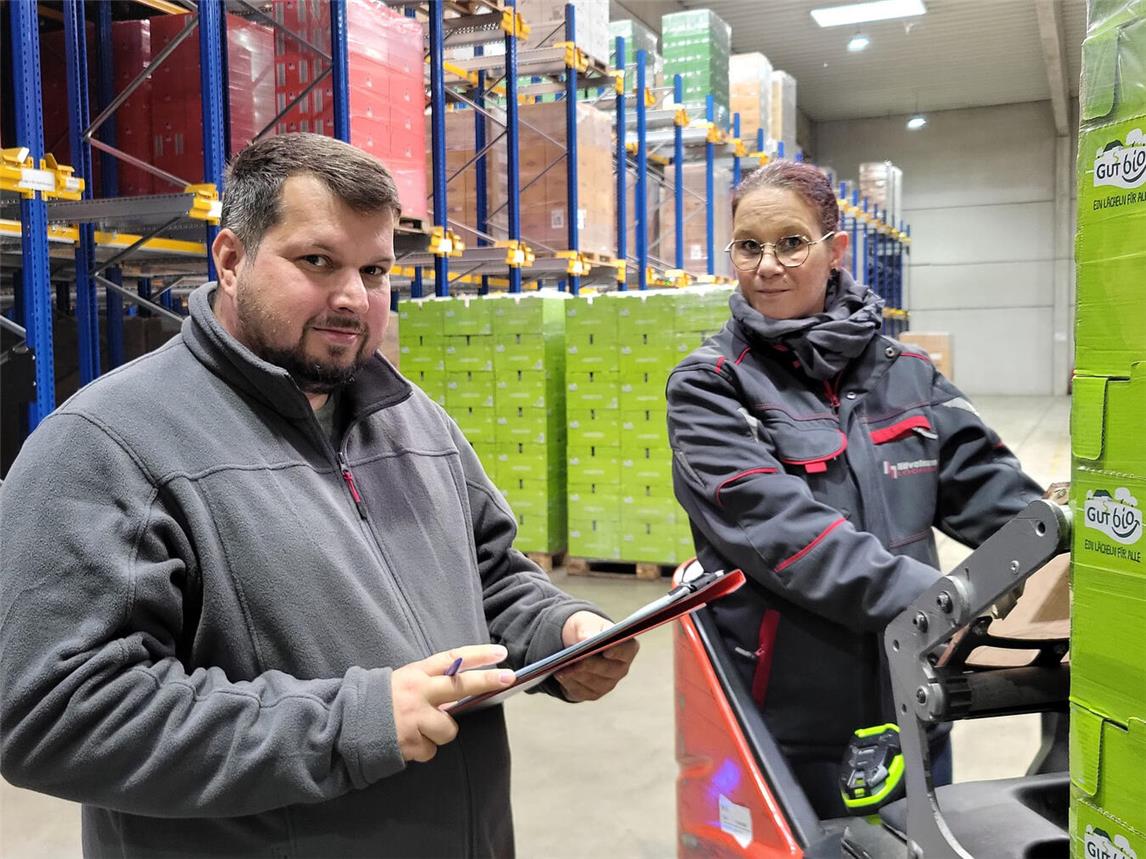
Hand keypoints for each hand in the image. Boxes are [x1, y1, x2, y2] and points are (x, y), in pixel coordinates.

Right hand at [391, 644, 513, 762]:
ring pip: (449, 729)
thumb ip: (430, 685)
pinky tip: (407, 742)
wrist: (345, 726)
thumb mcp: (403, 683)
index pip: (451, 659)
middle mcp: (417, 693)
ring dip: (439, 734)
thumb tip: (461, 694)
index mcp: (415, 674)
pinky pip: (431, 750)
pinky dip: (422, 750)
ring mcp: (414, 718)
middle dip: (487, 680)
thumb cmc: (381, 702)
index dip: (477, 655)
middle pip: (460, 684)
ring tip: (419, 730)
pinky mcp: (409, 742)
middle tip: (509, 676)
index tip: (500, 653)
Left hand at [554, 611, 638, 701]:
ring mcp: (608, 684)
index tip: (606, 650)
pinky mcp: (592, 694)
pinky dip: (568, 682)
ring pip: (592, 682)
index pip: (626, 650)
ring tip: (561, 666)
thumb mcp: (586, 623)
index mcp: (626, 647)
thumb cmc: (586, 629)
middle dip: (590, 664)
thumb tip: (586, 639)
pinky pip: (580, 691)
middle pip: (607, 669)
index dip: (617, 651)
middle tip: (576, 659)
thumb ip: (588, 629)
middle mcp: (621, 668)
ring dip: (576, 674)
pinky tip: (558, 673)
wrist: (575, 643)